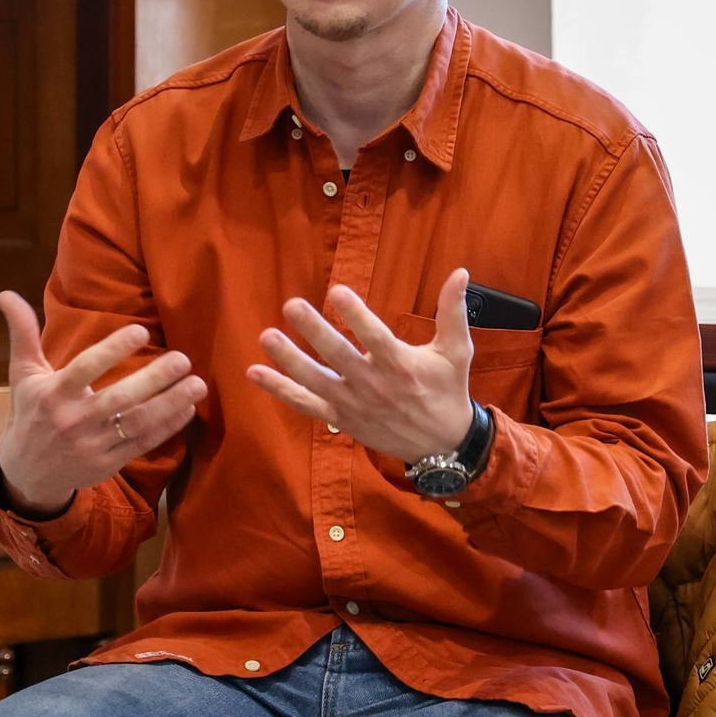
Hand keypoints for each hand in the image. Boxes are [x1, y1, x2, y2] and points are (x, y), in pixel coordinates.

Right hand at [0, 290, 206, 517]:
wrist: (28, 474)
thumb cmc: (29, 414)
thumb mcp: (23, 375)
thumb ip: (22, 333)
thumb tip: (5, 294)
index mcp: (53, 394)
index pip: (86, 368)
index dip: (113, 350)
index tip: (142, 331)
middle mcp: (73, 421)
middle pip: (118, 398)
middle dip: (153, 379)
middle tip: (183, 359)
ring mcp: (93, 445)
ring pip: (137, 423)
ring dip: (170, 404)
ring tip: (197, 384)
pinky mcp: (109, 463)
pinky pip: (143, 444)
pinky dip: (168, 427)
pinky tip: (188, 409)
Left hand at [248, 268, 476, 462]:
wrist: (442, 445)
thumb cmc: (448, 390)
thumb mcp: (456, 351)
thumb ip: (453, 310)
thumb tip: (461, 272)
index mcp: (401, 365)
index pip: (374, 336)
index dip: (355, 314)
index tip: (337, 291)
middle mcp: (374, 385)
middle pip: (338, 356)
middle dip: (314, 331)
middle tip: (292, 306)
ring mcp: (353, 404)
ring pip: (316, 381)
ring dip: (289, 360)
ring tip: (267, 336)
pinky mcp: (341, 419)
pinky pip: (306, 404)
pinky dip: (280, 391)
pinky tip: (255, 373)